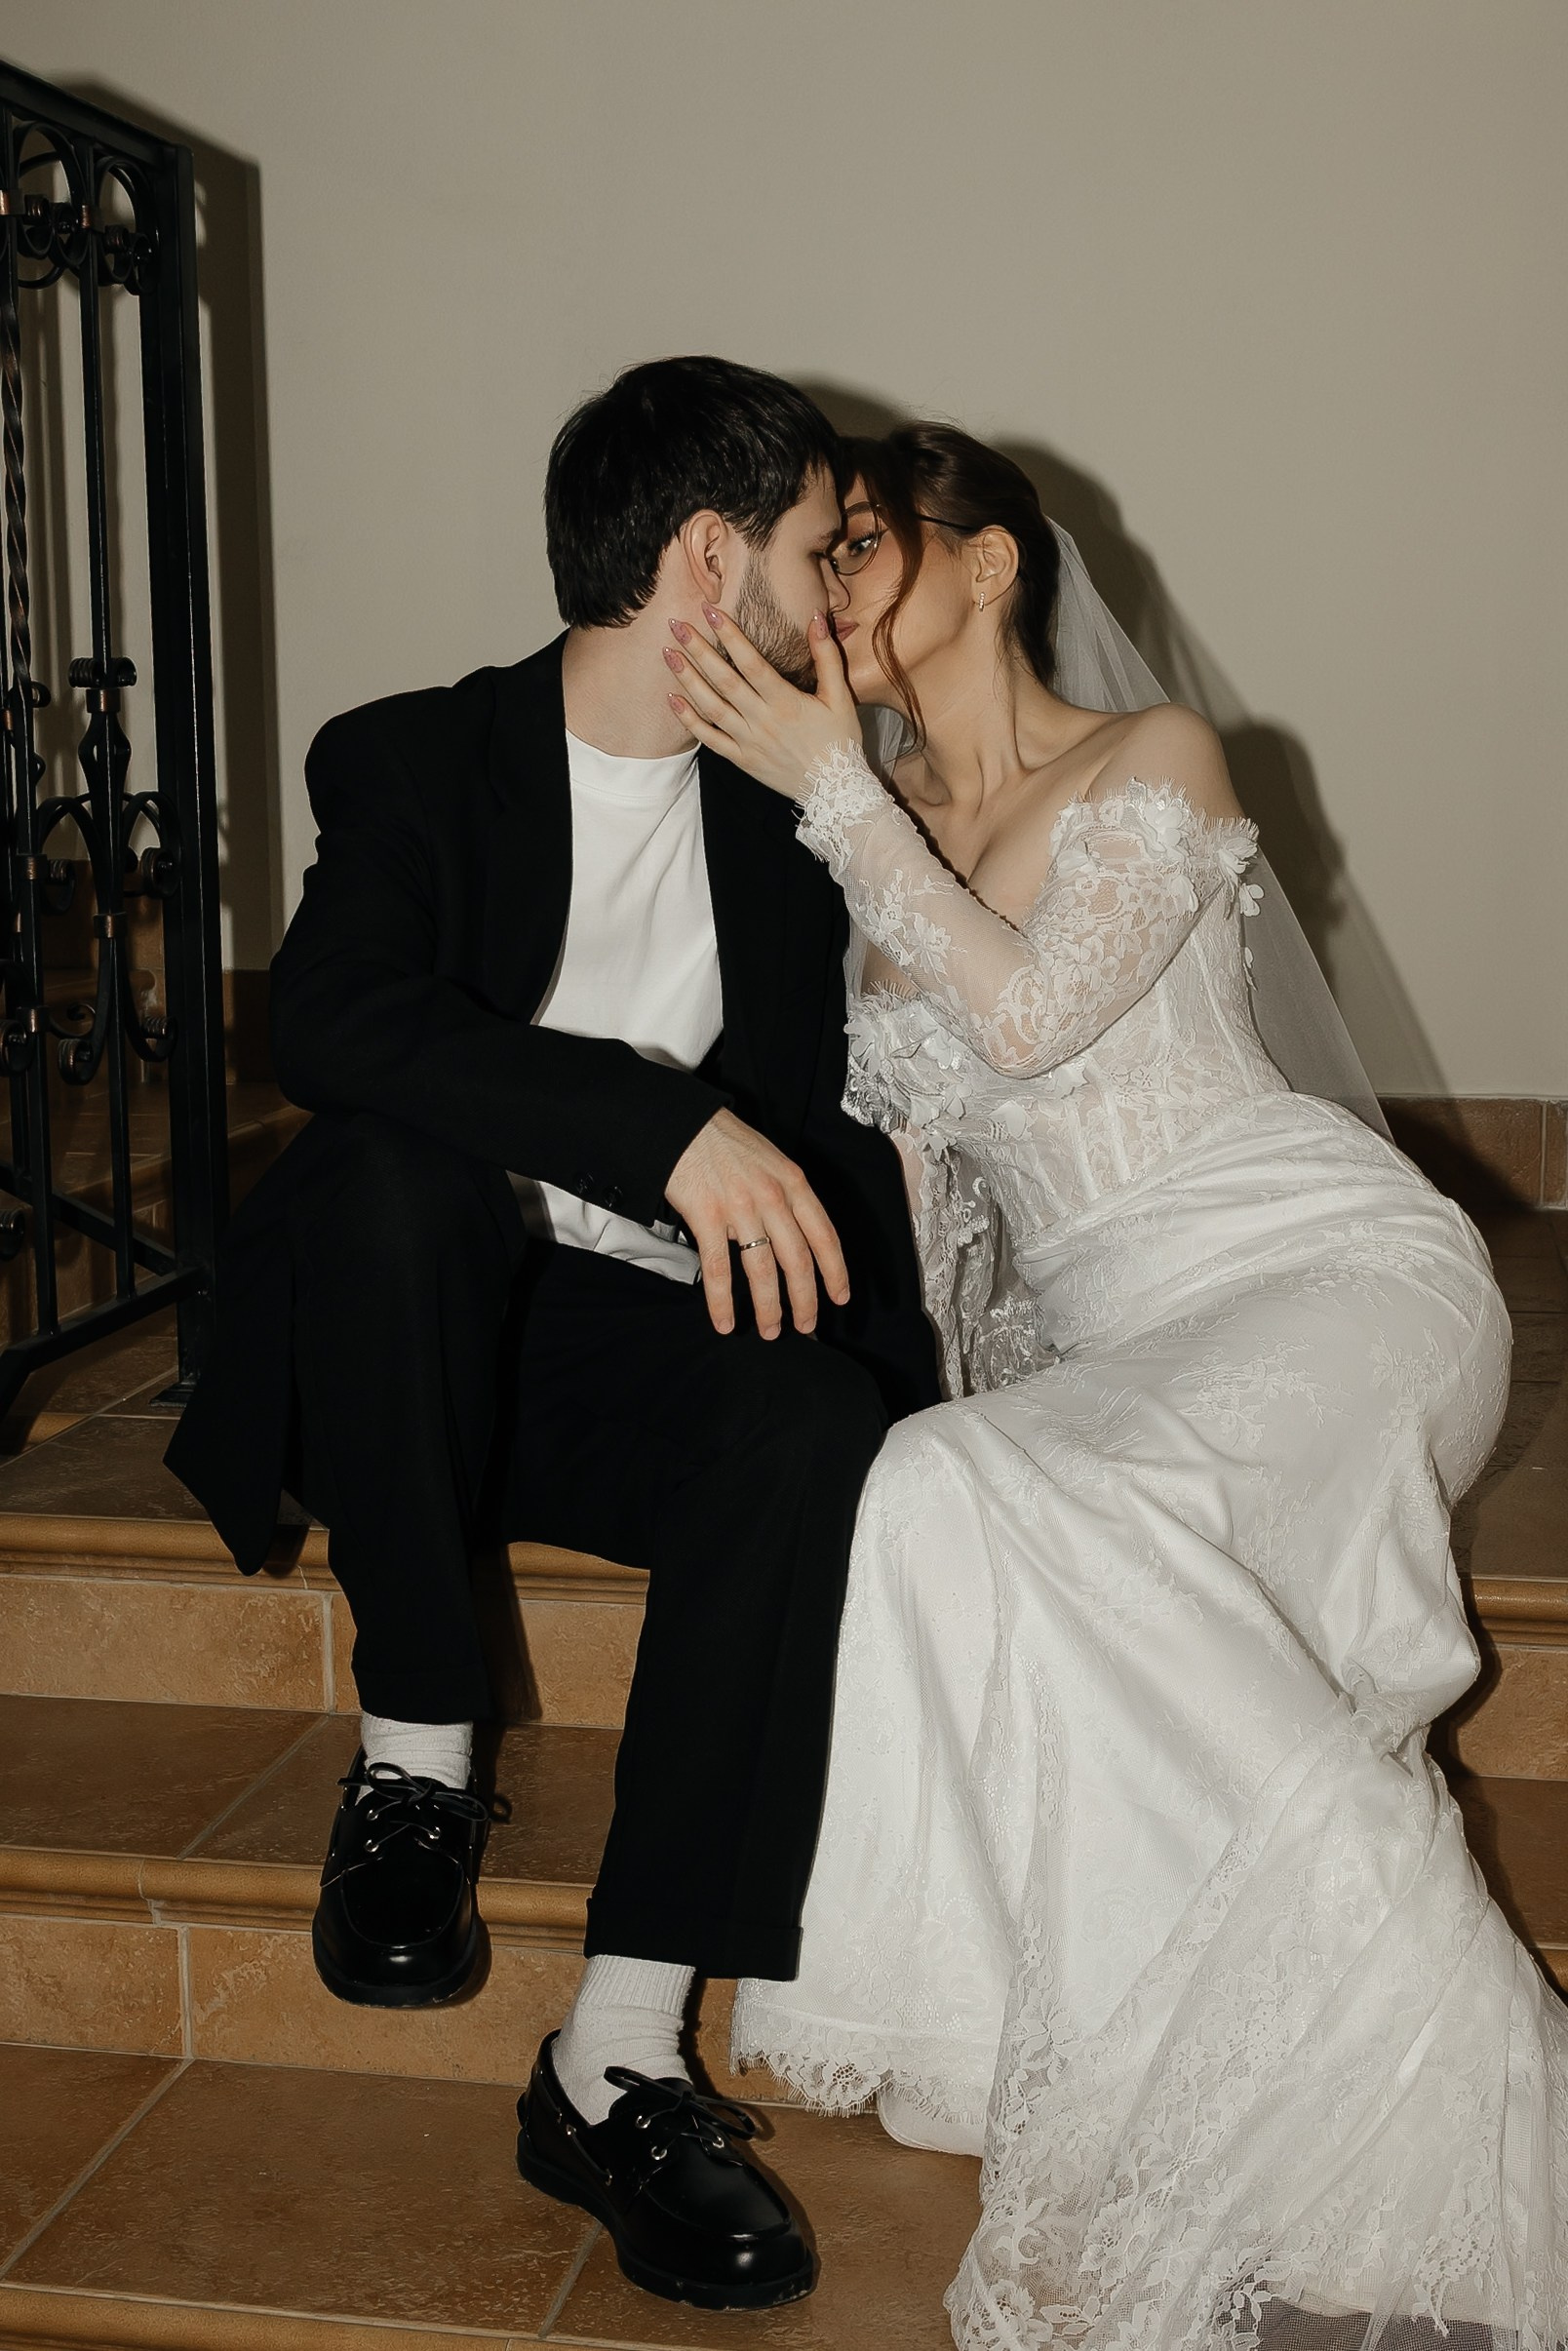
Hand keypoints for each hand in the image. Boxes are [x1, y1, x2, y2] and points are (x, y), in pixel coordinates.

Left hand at [664, 604, 856, 799]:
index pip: (751, 662)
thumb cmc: (840, 741)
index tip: (710, 611)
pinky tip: (672, 700)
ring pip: (711, 707)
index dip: (730, 635)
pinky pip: (710, 739)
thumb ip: (827, 656)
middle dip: (698, 650)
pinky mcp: (742, 760)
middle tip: (675, 625)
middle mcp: (762, 720)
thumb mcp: (840, 697)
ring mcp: (749, 742)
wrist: (836, 791)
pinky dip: (689, 720)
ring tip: (668, 654)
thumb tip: (816, 617)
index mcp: (786, 702)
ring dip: (687, 679)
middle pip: (723, 680)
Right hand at [666, 1107, 849, 1340]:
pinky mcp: (706, 1216)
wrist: (680, 1123)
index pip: (824, 1235)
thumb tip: (790, 1238)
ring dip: (769, 1308)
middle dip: (805, 1300)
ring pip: (763, 1270)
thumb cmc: (725, 1142)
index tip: (840, 1297)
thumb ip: (785, 1196)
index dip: (835, 1271)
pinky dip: (722, 1302)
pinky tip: (725, 1323)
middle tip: (806, 1327)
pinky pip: (718, 1269)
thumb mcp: (770, 1160)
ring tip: (770, 1332)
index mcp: (793, 1182)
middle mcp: (772, 1196)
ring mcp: (740, 1207)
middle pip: (798, 1260)